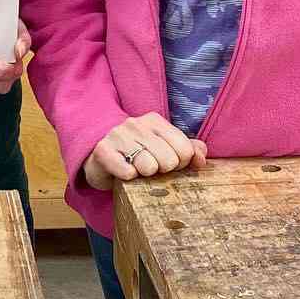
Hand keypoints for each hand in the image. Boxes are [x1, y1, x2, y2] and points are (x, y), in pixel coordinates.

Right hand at [82, 113, 207, 193]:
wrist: (97, 155)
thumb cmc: (136, 153)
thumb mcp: (163, 147)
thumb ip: (188, 149)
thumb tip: (202, 158)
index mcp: (155, 121)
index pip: (185, 149)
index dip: (181, 164)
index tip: (168, 164)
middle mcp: (136, 124)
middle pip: (170, 161)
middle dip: (163, 170)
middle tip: (151, 168)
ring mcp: (118, 136)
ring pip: (149, 167)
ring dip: (145, 175)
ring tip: (136, 169)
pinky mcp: (103, 151)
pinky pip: (128, 173)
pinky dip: (128, 178)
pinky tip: (123, 173)